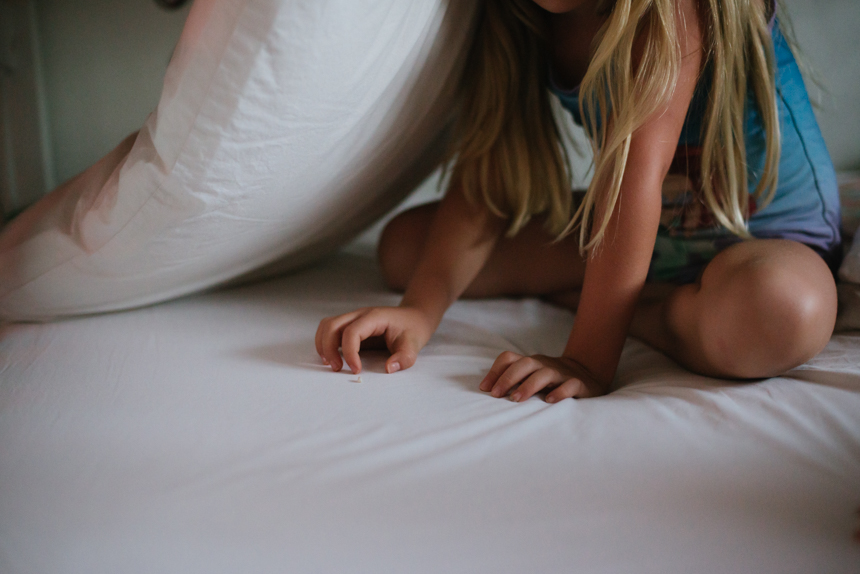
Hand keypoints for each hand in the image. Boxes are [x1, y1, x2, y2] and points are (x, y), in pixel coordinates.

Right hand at [315, 306, 434, 374]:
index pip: (352, 332)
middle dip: (329, 348)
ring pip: (327, 326)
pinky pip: (330, 330)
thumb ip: (404, 357)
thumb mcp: (414, 344)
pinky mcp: (351, 326)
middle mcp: (360, 315)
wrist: (414, 317)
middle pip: (331, 325)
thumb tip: (389, 369)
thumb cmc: (413, 329)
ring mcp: (353, 319)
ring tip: (331, 364)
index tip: (356, 370)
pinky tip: (332, 358)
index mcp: (374, 317)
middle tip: (338, 369)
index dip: (349, 353)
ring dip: (323, 345)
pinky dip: (325, 343)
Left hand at [479, 352, 608, 401]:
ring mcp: (561, 373)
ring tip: (516, 399)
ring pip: (544, 374)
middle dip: (508, 378)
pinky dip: (559, 392)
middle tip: (496, 395)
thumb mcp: (530, 377)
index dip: (495, 371)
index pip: (509, 358)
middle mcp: (543, 364)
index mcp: (530, 363)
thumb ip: (513, 381)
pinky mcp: (578, 384)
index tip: (484, 389)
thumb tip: (487, 391)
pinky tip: (549, 401)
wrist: (586, 375)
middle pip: (525, 363)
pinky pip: (569, 385)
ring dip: (528, 385)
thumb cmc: (550, 380)